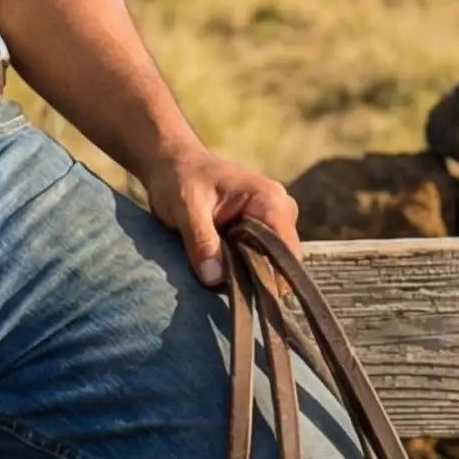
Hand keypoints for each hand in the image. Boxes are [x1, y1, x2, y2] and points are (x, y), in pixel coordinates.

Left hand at [145, 143, 302, 288]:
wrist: (172, 163)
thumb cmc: (180, 179)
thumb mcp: (186, 208)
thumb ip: (202, 241)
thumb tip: (214, 278)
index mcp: (269, 199)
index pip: (286, 251)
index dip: (270, 276)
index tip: (243, 294)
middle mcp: (280, 209)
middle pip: (281, 260)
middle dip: (255, 277)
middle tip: (220, 282)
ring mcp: (273, 219)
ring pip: (271, 262)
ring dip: (246, 272)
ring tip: (215, 270)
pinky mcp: (261, 229)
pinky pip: (260, 257)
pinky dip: (241, 266)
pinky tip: (218, 264)